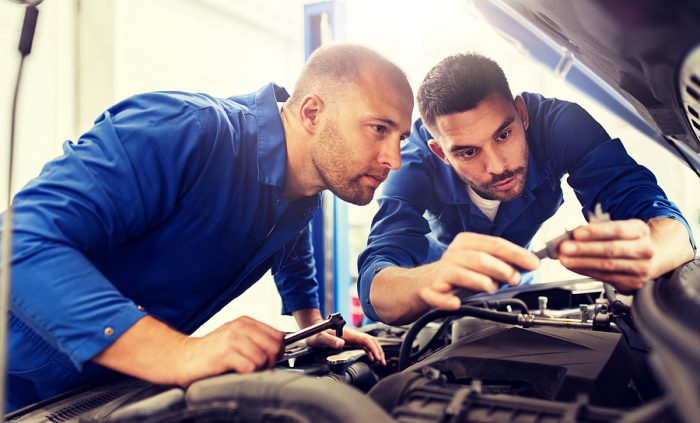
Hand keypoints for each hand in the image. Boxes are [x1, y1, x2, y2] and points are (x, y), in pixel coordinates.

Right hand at [178, 316, 284, 384]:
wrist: (183, 358)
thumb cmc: (210, 351)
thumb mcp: (235, 338)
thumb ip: (255, 340)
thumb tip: (279, 349)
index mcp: (245, 322)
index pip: (278, 335)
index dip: (279, 351)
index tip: (272, 360)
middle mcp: (240, 327)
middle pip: (274, 346)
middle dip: (272, 362)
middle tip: (261, 369)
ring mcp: (232, 339)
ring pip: (263, 358)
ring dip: (259, 370)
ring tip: (247, 372)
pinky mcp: (225, 353)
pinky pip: (250, 367)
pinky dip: (248, 374)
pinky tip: (239, 373)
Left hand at [305, 326, 385, 364]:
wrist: (311, 328)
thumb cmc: (315, 333)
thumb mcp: (321, 338)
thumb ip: (330, 340)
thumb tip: (341, 343)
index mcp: (348, 334)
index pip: (366, 340)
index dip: (373, 348)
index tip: (378, 357)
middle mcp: (352, 335)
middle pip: (370, 341)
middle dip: (378, 351)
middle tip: (382, 362)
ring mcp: (351, 337)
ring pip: (368, 343)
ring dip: (375, 352)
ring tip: (380, 362)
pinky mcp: (349, 340)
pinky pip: (363, 345)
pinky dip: (369, 351)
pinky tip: (370, 358)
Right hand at [418, 233, 539, 309]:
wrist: (424, 283)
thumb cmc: (458, 272)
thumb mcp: (479, 261)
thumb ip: (501, 261)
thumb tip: (527, 264)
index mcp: (467, 242)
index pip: (495, 244)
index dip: (517, 254)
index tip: (533, 263)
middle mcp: (454, 254)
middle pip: (481, 258)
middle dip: (502, 269)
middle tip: (514, 279)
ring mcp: (442, 271)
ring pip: (463, 273)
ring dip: (482, 282)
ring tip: (492, 288)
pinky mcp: (431, 290)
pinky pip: (439, 296)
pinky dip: (448, 300)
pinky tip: (456, 303)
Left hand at [558, 219, 653, 292]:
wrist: (649, 258)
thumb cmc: (627, 240)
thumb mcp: (618, 229)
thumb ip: (597, 231)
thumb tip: (572, 236)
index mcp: (640, 230)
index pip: (617, 230)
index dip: (595, 232)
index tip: (576, 234)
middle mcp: (644, 249)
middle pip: (611, 249)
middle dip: (584, 249)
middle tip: (564, 248)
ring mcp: (641, 268)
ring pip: (606, 266)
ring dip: (581, 262)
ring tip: (565, 259)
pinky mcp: (632, 283)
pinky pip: (604, 277)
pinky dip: (585, 271)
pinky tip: (574, 267)